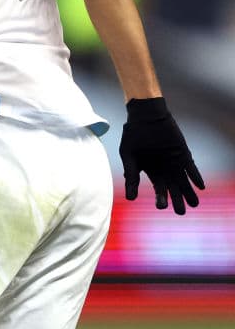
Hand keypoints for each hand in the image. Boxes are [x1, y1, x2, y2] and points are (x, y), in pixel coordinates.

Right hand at [120, 97, 204, 214]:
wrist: (145, 116)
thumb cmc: (134, 135)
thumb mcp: (128, 157)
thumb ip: (131, 176)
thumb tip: (131, 199)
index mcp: (152, 171)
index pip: (159, 189)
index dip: (161, 199)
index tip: (161, 207)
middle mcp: (165, 169)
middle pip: (174, 189)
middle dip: (178, 201)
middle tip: (181, 213)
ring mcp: (175, 161)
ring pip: (184, 181)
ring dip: (190, 192)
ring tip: (194, 205)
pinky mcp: (183, 153)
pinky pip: (191, 168)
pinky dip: (195, 177)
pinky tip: (200, 186)